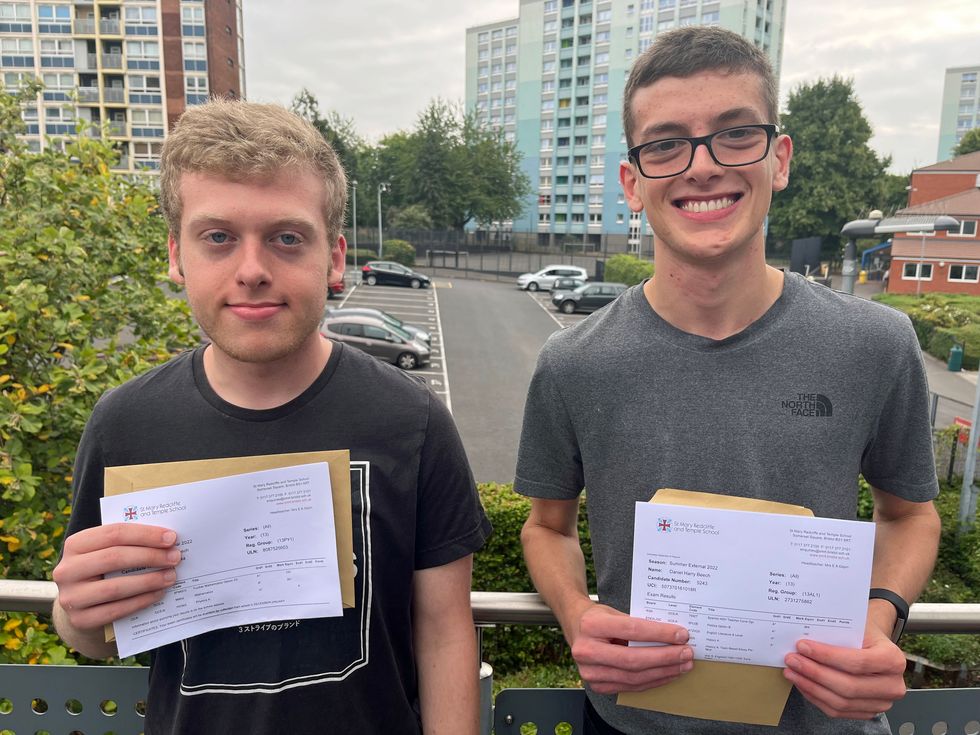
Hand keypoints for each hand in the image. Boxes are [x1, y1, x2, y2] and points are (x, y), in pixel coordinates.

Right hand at [53, 523, 180, 630]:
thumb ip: (129, 543)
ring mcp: (71, 597)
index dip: (145, 534)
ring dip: (149, 581)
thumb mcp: (107, 551)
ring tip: (171, 576)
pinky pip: (116, 610)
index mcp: (75, 544)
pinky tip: (158, 593)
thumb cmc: (104, 570)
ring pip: (115, 587)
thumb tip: (168, 539)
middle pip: (114, 558)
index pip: (114, 533)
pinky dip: (141, 601)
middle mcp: (67, 570)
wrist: (83, 604)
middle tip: (175, 557)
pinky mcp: (80, 620)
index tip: (171, 537)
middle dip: (150, 556)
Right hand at [569, 603, 692, 693]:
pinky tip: (668, 673)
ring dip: (663, 672)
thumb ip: (638, 623)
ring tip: (683, 664)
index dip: (659, 634)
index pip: (632, 630)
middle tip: (687, 653)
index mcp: (591, 626)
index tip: (681, 635)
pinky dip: (653, 680)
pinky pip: (631, 686)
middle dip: (665, 657)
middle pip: (633, 659)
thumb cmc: (597, 618)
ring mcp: (590, 673)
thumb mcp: (613, 612)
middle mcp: (586, 651)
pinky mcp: (598, 686)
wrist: (575, 627)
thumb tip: (673, 636)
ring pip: (634, 677)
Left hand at [783, 624, 906, 719]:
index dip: (827, 656)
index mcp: (893, 659)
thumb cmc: (864, 633)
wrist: (874, 644)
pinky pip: (838, 711)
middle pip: (849, 686)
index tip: (803, 646)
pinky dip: (817, 697)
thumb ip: (835, 632)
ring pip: (841, 702)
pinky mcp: (868, 711)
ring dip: (812, 687)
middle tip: (793, 660)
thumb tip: (802, 639)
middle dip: (815, 673)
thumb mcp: (856, 625)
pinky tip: (803, 684)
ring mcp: (882, 702)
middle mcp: (892, 685)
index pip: (857, 662)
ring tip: (793, 672)